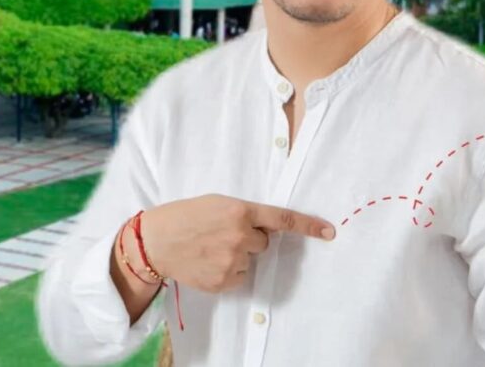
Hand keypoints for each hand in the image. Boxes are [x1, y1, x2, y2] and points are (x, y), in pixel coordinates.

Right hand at [138, 194, 335, 292]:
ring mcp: (232, 260)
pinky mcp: (223, 280)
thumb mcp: (216, 203)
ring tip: (209, 248)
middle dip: (250, 238)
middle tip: (222, 233)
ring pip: (250, 260)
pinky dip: (227, 271)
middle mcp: (239, 235)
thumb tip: (265, 229)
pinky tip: (208, 262)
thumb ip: (244, 213)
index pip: (282, 219)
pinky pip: (239, 277)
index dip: (308, 226)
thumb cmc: (184, 216)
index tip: (329, 231)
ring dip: (236, 255)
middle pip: (264, 242)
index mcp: (239, 210)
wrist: (155, 241)